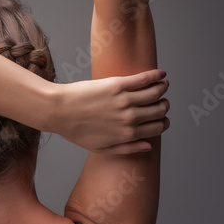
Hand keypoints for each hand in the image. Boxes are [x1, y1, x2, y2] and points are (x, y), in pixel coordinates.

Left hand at [52, 69, 169, 153]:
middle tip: (162, 100)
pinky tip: (160, 74)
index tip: (162, 116)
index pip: (158, 127)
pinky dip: (156, 76)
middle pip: (160, 110)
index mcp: (127, 134)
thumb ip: (127, 149)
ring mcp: (125, 100)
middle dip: (165, 105)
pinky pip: (144, 79)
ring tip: (162, 84)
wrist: (58, 110)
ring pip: (156, 93)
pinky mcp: (118, 85)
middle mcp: (130, 118)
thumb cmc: (75, 130)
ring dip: (163, 88)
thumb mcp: (101, 148)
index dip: (164, 121)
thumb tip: (149, 146)